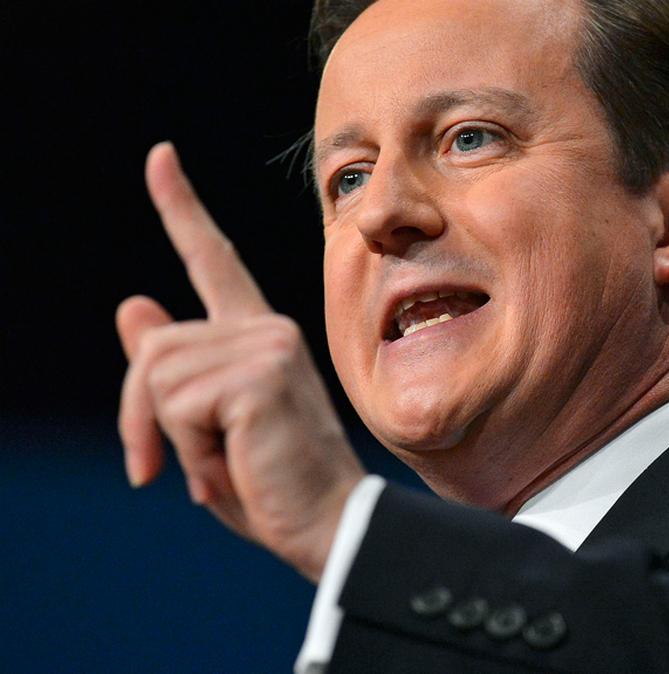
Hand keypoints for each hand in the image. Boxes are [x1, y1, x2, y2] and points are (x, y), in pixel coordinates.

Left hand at [117, 142, 365, 581]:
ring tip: (223, 465)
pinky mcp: (262, 373)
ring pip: (157, 376)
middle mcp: (267, 330)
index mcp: (258, 338)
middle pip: (153, 349)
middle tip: (167, 470)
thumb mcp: (206, 430)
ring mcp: (269, 346)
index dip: (180, 207)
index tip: (158, 155)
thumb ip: (171, 371)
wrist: (331, 526)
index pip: (213, 261)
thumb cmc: (274, 487)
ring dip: (170, 439)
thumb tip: (132, 303)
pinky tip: (233, 464)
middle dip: (140, 418)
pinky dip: (188, 450)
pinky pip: (176, 404)